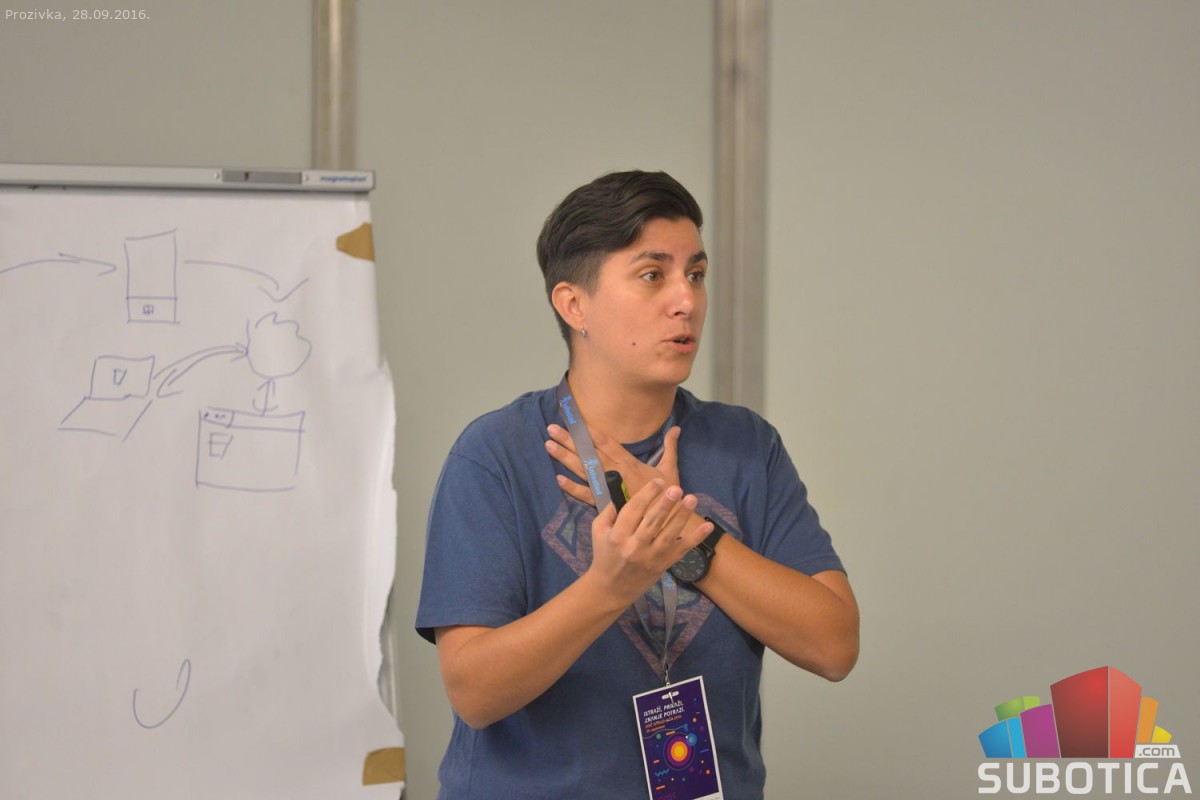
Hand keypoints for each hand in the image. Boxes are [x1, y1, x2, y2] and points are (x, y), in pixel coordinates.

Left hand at [545, 423, 681, 506]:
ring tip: (549, 446)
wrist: (667, 522)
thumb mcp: (670, 469)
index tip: (575, 419)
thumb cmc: (668, 495)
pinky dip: (572, 488)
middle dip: (570, 440)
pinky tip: (558, 479)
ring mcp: (609, 488)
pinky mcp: (606, 504)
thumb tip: (676, 428)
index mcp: (629, 463)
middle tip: (551, 428)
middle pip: (589, 453)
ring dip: (565, 458)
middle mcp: (616, 472)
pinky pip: (586, 495)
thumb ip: (670, 447)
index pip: (606, 442)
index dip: (590, 430)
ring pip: (584, 470)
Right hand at [586, 479, 712, 605]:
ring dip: (682, 516)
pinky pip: (682, 550)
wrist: (611, 589)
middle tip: (676, 489)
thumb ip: (609, 510)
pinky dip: (696, 538)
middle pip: (652, 522)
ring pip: (669, 535)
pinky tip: (708, 526)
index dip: (647, 494)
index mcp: (618, 536)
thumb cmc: (605, 555)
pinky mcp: (664, 565)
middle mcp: (635, 547)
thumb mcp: (599, 531)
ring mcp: (651, 557)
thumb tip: (624, 491)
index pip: (633, 510)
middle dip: (665, 504)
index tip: (659, 481)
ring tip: (692, 498)